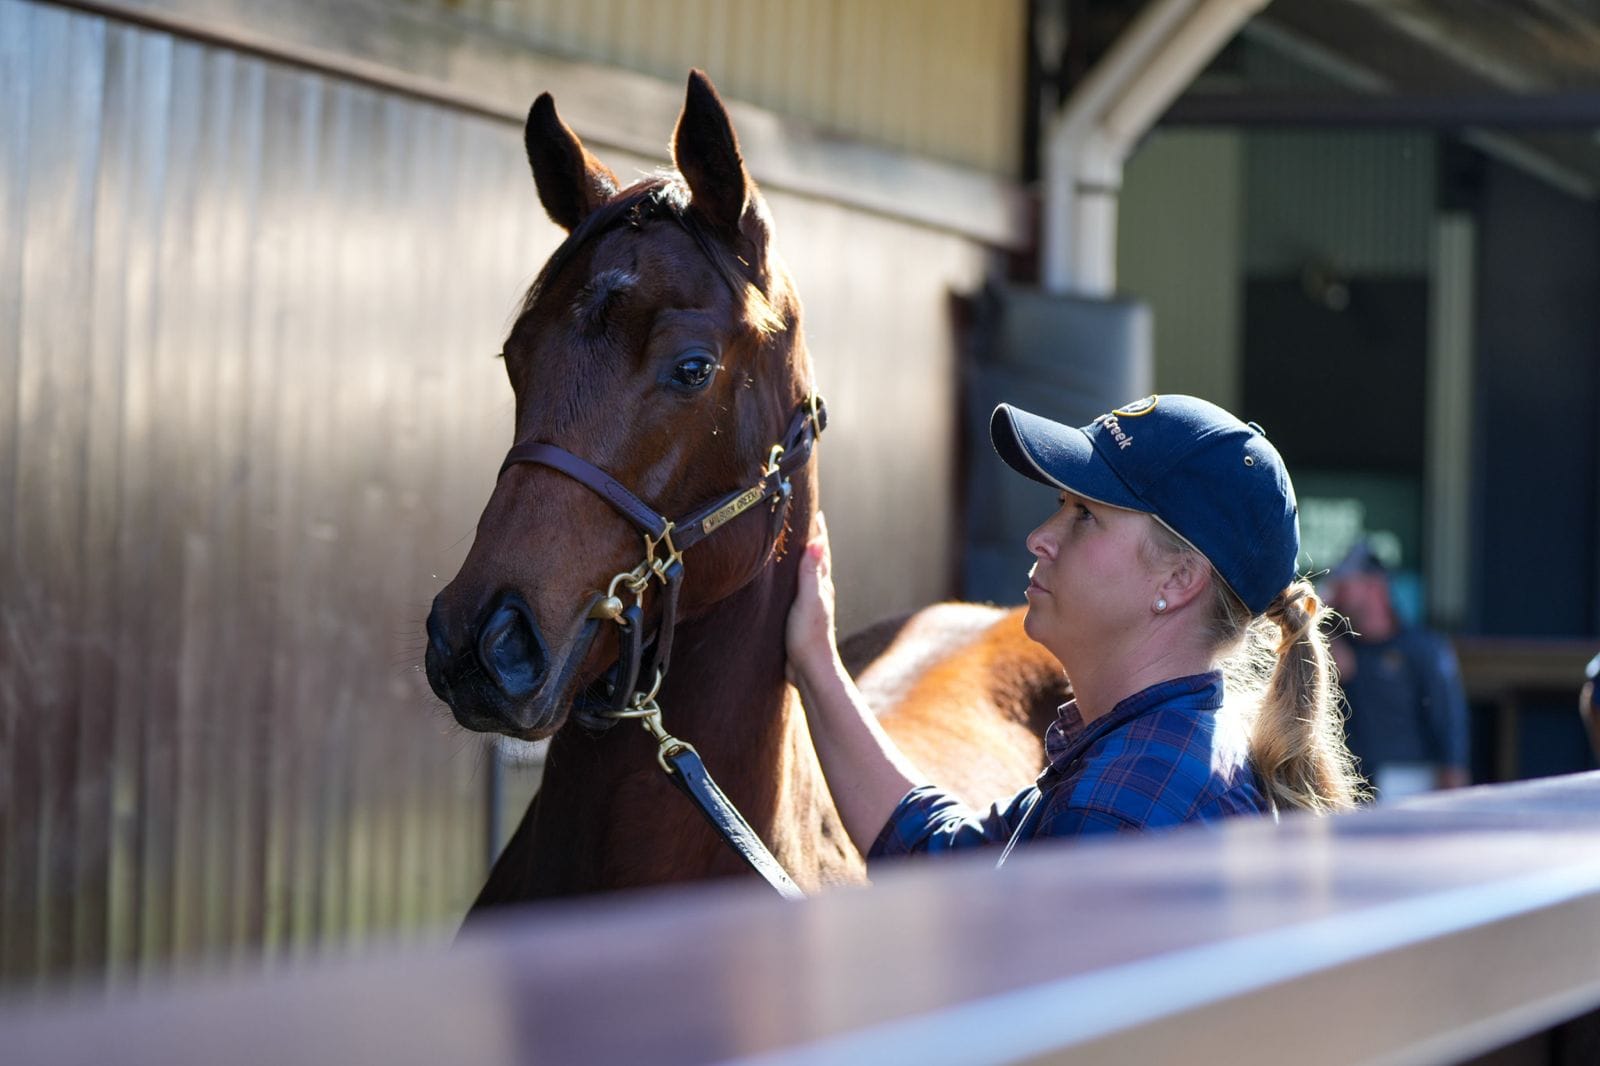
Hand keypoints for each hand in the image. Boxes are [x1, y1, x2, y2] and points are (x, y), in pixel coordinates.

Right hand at [786, 511, 838, 685]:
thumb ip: (811, 573)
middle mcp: (818, 591)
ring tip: (793, 547)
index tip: (815, 511)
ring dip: (802, 559)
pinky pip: (795, 590)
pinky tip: (784, 584)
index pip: (820, 550)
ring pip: (806, 575)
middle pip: (815, 559)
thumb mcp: (808, 601)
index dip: (818, 530)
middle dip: (811, 540)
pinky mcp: (799, 617)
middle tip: (804, 522)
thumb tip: (817, 542)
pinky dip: (792, 579)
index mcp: (821, 584)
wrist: (809, 670)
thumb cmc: (809, 636)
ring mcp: (809, 604)